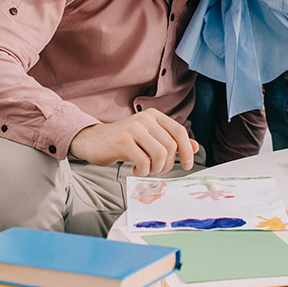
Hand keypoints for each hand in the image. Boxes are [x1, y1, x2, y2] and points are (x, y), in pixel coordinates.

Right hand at [69, 109, 198, 175]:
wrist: (93, 141)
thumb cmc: (123, 142)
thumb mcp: (149, 137)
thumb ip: (170, 141)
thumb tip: (195, 146)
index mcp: (154, 115)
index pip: (179, 131)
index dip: (187, 150)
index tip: (186, 165)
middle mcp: (145, 118)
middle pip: (170, 146)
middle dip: (167, 164)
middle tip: (156, 170)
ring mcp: (133, 128)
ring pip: (159, 154)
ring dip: (156, 169)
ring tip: (146, 169)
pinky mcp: (123, 141)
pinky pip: (144, 162)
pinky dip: (143, 171)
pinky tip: (136, 169)